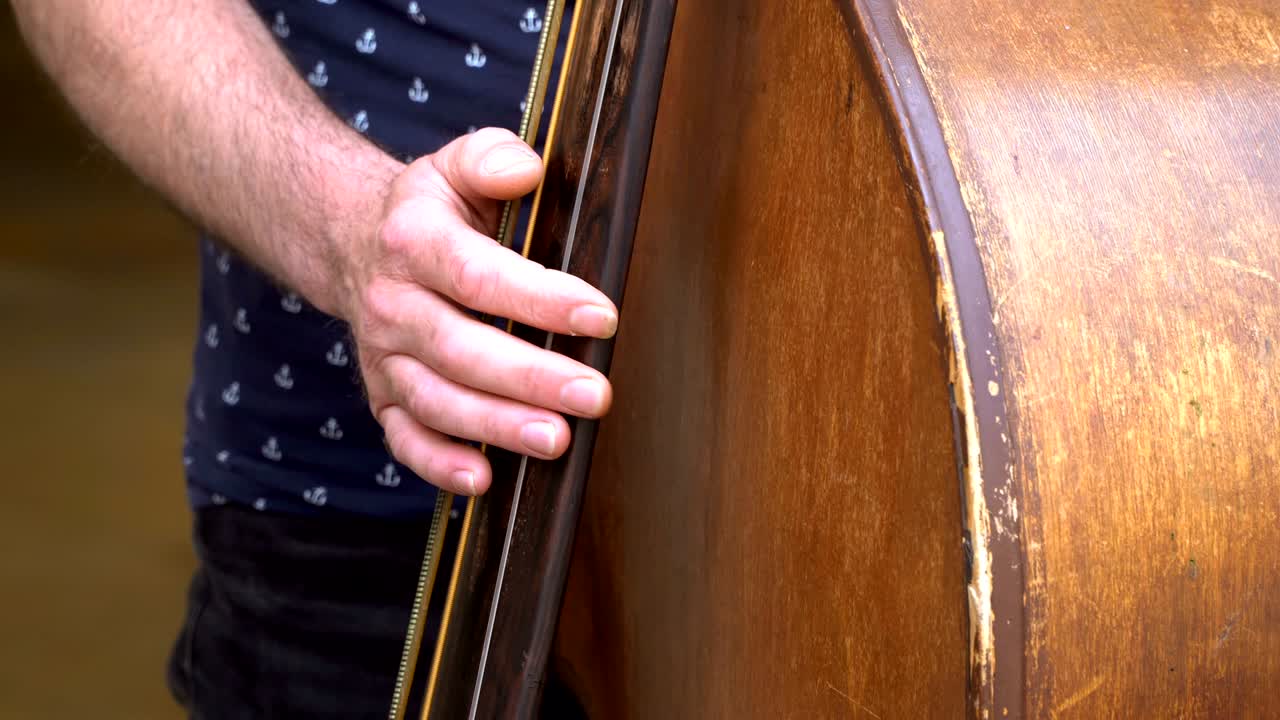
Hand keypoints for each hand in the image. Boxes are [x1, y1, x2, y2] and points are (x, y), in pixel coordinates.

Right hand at [340, 128, 616, 495]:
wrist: (353, 245)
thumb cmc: (429, 211)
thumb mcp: (453, 166)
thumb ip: (489, 158)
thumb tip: (524, 170)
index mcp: (413, 242)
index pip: (478, 276)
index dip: (540, 299)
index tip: (602, 316)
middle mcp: (392, 304)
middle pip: (461, 349)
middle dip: (531, 377)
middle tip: (595, 395)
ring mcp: (383, 357)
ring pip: (437, 400)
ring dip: (497, 427)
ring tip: (558, 441)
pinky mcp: (383, 396)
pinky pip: (404, 438)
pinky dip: (438, 465)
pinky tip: (484, 480)